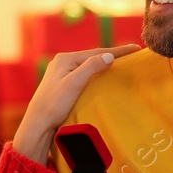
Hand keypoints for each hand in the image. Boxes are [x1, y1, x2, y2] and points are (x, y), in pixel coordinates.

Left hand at [11, 44, 142, 162]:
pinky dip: (95, 72)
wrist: (37, 123)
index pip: (97, 52)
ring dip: (103, 63)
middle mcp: (62, 62)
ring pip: (87, 65)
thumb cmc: (54, 105)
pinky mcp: (61, 83)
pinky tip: (101, 74)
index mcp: (65, 59)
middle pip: (92, 56)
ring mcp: (61, 72)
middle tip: (132, 53)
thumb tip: (109, 56)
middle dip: (112, 54)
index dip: (118, 51)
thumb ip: (90, 68)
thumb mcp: (74, 84)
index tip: (135, 48)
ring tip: (121, 62)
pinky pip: (83, 73)